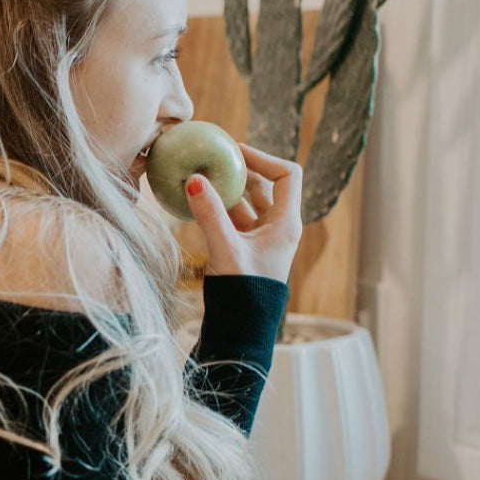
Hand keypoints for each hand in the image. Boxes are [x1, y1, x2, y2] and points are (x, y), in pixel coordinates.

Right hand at [185, 142, 302, 284]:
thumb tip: (193, 179)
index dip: (263, 158)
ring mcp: (262, 238)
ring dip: (226, 190)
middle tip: (213, 160)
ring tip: (201, 178)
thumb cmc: (243, 291)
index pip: (286, 175)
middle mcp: (277, 227)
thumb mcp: (225, 249)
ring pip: (246, 203)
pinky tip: (196, 204)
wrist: (242, 327)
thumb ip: (209, 214)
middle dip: (239, 171)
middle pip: (264, 185)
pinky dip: (217, 209)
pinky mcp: (245, 248)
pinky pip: (233, 220)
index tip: (234, 152)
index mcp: (286, 223)